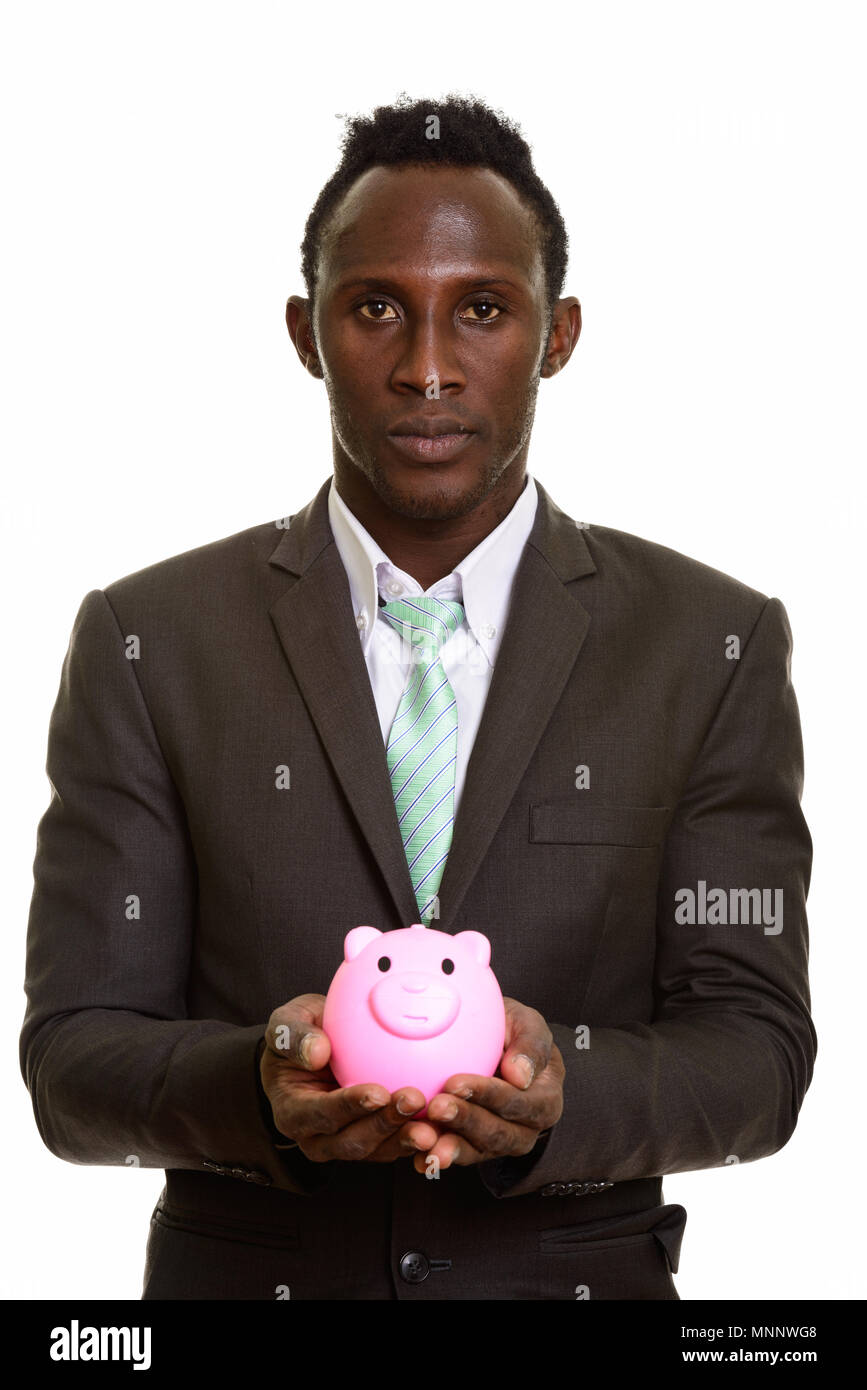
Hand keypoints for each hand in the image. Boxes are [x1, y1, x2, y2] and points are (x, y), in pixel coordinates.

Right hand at [260, 994, 440, 1162]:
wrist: (312, 1054)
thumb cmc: (299, 1037)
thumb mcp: (286, 1025)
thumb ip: (294, 1036)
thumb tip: (317, 1051)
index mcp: (292, 1111)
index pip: (320, 1113)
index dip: (348, 1107)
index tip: (377, 1092)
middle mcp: (317, 1137)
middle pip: (353, 1140)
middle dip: (385, 1124)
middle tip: (414, 1099)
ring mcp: (345, 1145)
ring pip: (378, 1150)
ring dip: (406, 1137)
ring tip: (433, 1122)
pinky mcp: (372, 1143)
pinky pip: (395, 1145)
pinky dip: (417, 1138)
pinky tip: (441, 1125)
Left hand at [411, 997, 564, 1173]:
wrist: (499, 1048)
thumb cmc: (515, 1033)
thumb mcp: (528, 1025)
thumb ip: (531, 1045)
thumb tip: (519, 1076)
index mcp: (545, 1102)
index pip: (518, 1102)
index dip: (487, 1095)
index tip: (455, 1082)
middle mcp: (525, 1131)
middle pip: (497, 1133)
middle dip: (464, 1121)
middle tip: (435, 1106)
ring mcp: (499, 1144)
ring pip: (475, 1150)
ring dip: (448, 1144)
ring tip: (424, 1136)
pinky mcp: (474, 1149)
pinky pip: (456, 1156)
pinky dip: (436, 1157)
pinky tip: (418, 1157)